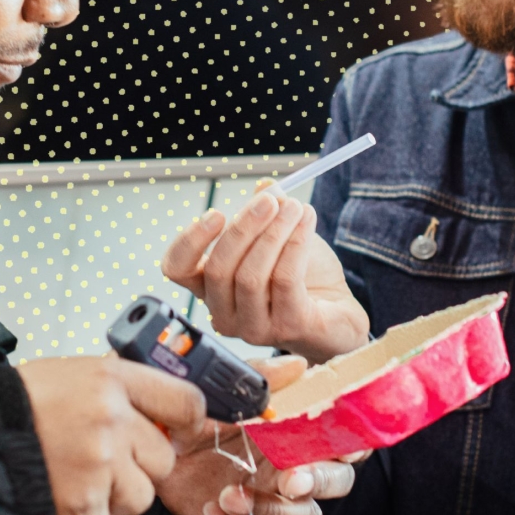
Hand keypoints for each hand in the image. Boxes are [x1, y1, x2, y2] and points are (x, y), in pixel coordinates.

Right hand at [18, 355, 208, 514]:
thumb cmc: (20, 404)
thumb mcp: (73, 373)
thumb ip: (118, 387)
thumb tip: (158, 401)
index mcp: (111, 380)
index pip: (186, 401)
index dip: (187, 420)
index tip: (180, 427)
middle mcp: (111, 421)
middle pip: (164, 457)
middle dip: (142, 463)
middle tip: (110, 457)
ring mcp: (99, 466)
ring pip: (142, 495)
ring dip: (118, 492)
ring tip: (81, 475)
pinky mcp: (84, 505)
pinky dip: (87, 514)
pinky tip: (63, 491)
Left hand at [156, 356, 365, 514]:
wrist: (157, 452)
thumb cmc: (199, 418)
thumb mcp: (224, 391)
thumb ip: (260, 378)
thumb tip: (297, 366)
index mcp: (296, 430)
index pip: (345, 438)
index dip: (354, 445)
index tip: (342, 450)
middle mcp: (292, 465)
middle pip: (337, 481)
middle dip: (319, 482)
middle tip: (289, 480)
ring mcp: (273, 498)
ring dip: (274, 511)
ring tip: (229, 496)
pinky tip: (213, 513)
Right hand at [162, 190, 368, 364]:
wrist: (337, 310)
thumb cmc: (301, 276)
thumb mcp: (277, 237)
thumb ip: (266, 212)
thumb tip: (266, 186)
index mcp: (210, 288)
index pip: (178, 269)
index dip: (190, 241)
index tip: (215, 213)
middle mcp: (224, 313)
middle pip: (218, 269)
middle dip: (244, 227)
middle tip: (268, 201)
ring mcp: (253, 328)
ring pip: (250, 276)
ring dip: (274, 233)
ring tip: (296, 208)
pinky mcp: (287, 328)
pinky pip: (284, 281)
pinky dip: (295, 244)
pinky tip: (307, 223)